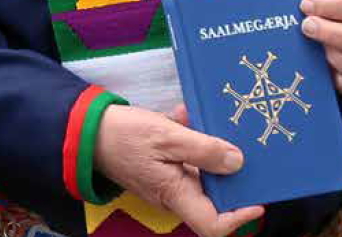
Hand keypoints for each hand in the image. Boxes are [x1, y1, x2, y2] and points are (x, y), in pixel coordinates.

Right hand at [95, 104, 262, 236]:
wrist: (83, 129)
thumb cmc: (121, 134)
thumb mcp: (166, 135)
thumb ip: (203, 149)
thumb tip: (238, 162)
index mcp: (174, 194)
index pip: (213, 225)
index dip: (240, 217)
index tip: (258, 197)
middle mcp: (171, 195)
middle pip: (212, 196)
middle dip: (227, 170)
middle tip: (237, 143)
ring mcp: (164, 183)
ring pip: (198, 173)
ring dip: (204, 148)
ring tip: (200, 120)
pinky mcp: (158, 169)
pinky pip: (182, 160)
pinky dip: (187, 140)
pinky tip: (182, 116)